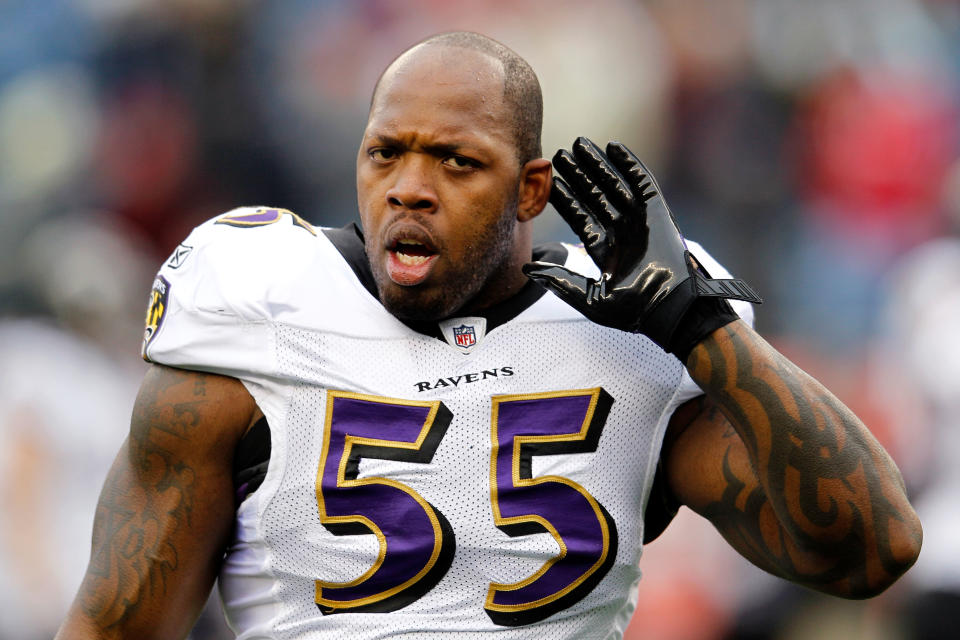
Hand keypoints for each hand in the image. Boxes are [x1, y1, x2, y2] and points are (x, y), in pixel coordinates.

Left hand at [523, 137, 760, 360]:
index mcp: (605, 251)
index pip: (580, 217)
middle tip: (559, 155)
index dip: (565, 199)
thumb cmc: (632, 311)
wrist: (667, 309)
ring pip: (614, 185)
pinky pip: (642, 182)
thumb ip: (559, 280)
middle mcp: (621, 233)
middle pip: (595, 196)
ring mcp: (639, 221)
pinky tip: (613, 148)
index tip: (548, 182)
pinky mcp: (657, 212)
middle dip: (578, 176)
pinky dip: (630, 164)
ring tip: (579, 144)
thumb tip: (526, 270)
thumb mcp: (588, 297)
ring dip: (598, 164)